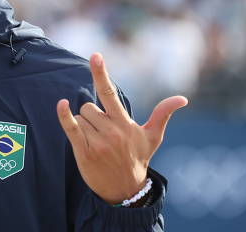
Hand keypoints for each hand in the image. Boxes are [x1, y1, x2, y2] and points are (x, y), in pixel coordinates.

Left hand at [56, 53, 187, 203]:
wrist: (125, 190)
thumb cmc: (138, 159)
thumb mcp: (152, 137)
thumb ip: (162, 114)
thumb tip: (182, 99)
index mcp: (125, 124)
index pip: (110, 93)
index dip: (101, 73)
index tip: (96, 55)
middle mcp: (112, 131)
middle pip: (89, 106)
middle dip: (93, 116)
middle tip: (104, 134)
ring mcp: (97, 141)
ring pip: (80, 116)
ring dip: (84, 125)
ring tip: (97, 142)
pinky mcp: (83, 151)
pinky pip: (71, 128)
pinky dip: (65, 116)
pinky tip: (62, 104)